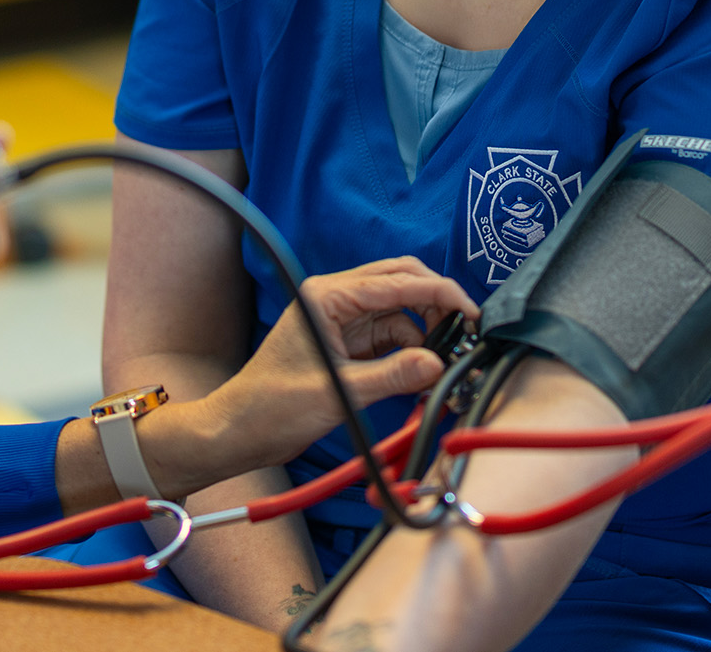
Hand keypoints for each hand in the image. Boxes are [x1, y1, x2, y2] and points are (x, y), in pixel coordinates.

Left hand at [206, 257, 477, 470]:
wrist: (241, 430)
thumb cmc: (273, 407)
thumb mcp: (338, 393)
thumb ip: (391, 376)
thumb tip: (437, 364)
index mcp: (326, 296)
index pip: (395, 280)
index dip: (439, 293)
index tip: (470, 313)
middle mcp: (336, 299)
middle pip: (400, 282)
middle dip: (435, 304)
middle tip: (465, 333)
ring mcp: (342, 320)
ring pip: (399, 311)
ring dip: (425, 333)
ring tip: (443, 364)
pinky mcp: (347, 343)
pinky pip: (390, 336)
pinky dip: (410, 352)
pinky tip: (423, 374)